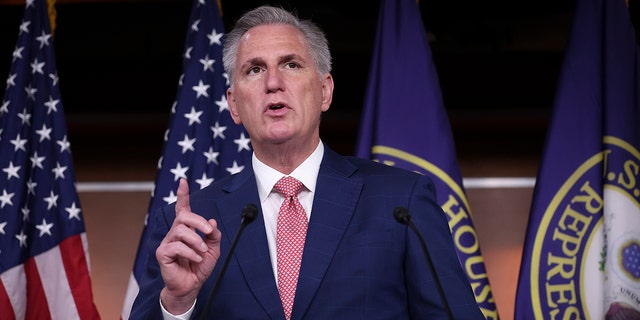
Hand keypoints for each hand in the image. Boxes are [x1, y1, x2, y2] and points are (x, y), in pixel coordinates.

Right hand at [156, 178, 221, 313]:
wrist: (191, 286)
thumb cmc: (199, 267)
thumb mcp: (213, 249)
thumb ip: (214, 235)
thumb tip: (212, 222)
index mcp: (186, 230)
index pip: (182, 209)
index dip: (183, 195)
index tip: (183, 182)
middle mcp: (175, 233)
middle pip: (183, 217)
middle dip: (198, 221)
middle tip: (209, 232)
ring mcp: (167, 242)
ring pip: (180, 230)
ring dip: (196, 240)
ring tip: (202, 251)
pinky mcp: (163, 253)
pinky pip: (176, 246)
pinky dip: (190, 252)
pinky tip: (196, 259)